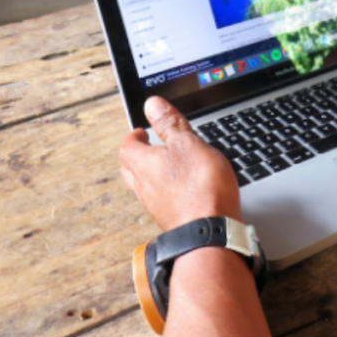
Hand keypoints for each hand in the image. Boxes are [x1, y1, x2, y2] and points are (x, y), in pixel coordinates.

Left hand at [120, 96, 241, 230]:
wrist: (209, 232)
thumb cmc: (200, 187)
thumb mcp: (189, 144)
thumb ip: (170, 124)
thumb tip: (152, 104)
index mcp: (144, 164)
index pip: (127, 146)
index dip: (134, 136)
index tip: (141, 130)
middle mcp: (144, 186)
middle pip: (130, 168)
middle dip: (136, 155)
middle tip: (146, 146)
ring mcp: (156, 205)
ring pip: (143, 186)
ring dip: (149, 174)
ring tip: (163, 166)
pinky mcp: (171, 218)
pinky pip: (160, 199)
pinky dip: (164, 190)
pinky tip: (179, 189)